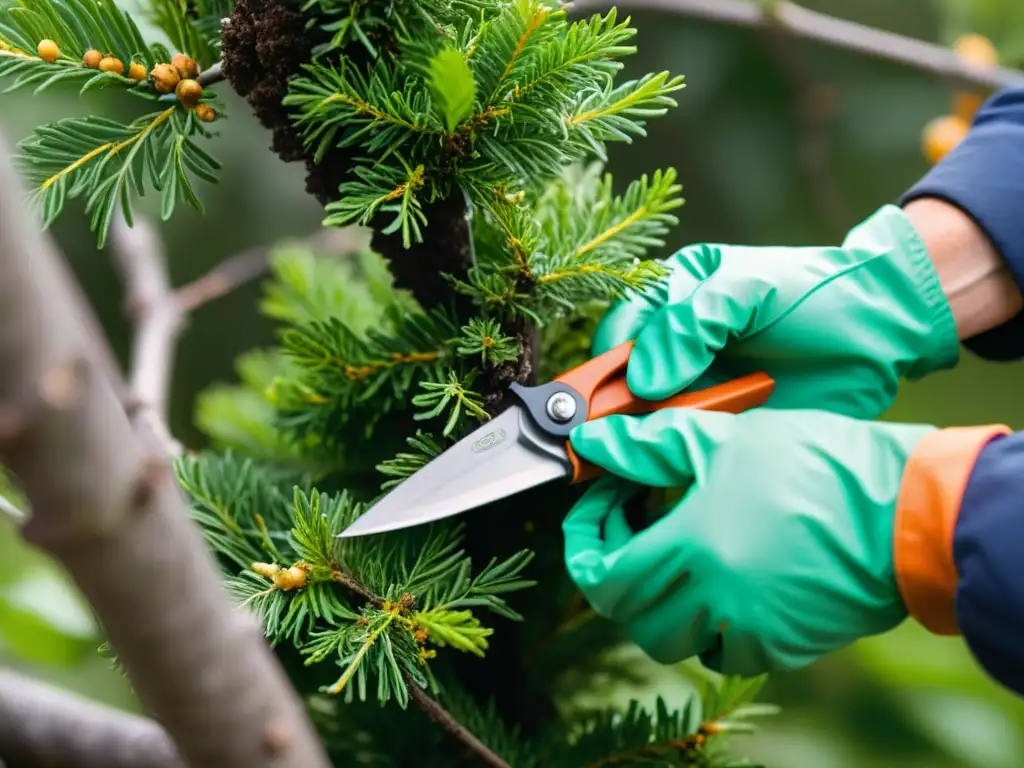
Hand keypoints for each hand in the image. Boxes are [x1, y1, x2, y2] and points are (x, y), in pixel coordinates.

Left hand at [562, 407, 934, 675]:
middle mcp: (714, 603)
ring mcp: (750, 632)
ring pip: (672, 636)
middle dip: (615, 566)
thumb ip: (647, 446)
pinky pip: (723, 648)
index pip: (600, 576)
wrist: (907, 510)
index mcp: (691, 551)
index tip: (593, 507)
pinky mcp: (784, 646)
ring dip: (658, 596)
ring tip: (673, 544)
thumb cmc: (816, 464)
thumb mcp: (724, 438)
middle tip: (630, 518)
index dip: (583, 543)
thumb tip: (590, 441)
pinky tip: (723, 572)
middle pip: (628, 612)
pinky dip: (707, 619)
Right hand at [595, 205, 958, 418]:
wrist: (883, 331)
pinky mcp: (719, 422)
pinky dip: (673, 454)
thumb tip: (642, 384)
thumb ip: (692, 324)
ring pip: (646, 418)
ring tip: (657, 446)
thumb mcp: (749, 289)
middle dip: (617, 410)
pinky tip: (676, 461)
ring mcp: (695, 386)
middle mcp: (674, 343)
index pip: (618, 332)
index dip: (604, 368)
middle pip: (622, 381)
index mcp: (671, 296)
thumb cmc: (813, 294)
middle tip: (616, 437)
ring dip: (645, 436)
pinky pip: (682, 442)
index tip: (601, 402)